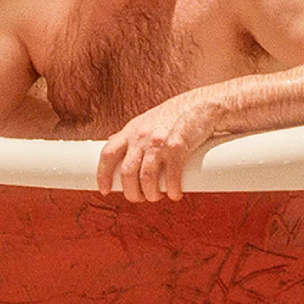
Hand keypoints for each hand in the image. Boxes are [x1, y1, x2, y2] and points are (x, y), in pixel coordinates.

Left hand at [97, 94, 220, 201]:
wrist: (201, 105)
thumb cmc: (173, 115)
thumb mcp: (145, 120)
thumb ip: (130, 134)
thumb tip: (111, 141)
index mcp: (130, 131)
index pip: (107, 154)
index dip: (102, 175)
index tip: (104, 190)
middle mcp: (141, 137)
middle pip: (127, 173)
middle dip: (132, 192)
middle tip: (140, 198)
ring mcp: (159, 142)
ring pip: (146, 179)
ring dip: (151, 195)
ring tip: (156, 197)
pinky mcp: (177, 148)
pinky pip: (171, 178)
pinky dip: (172, 191)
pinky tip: (174, 194)